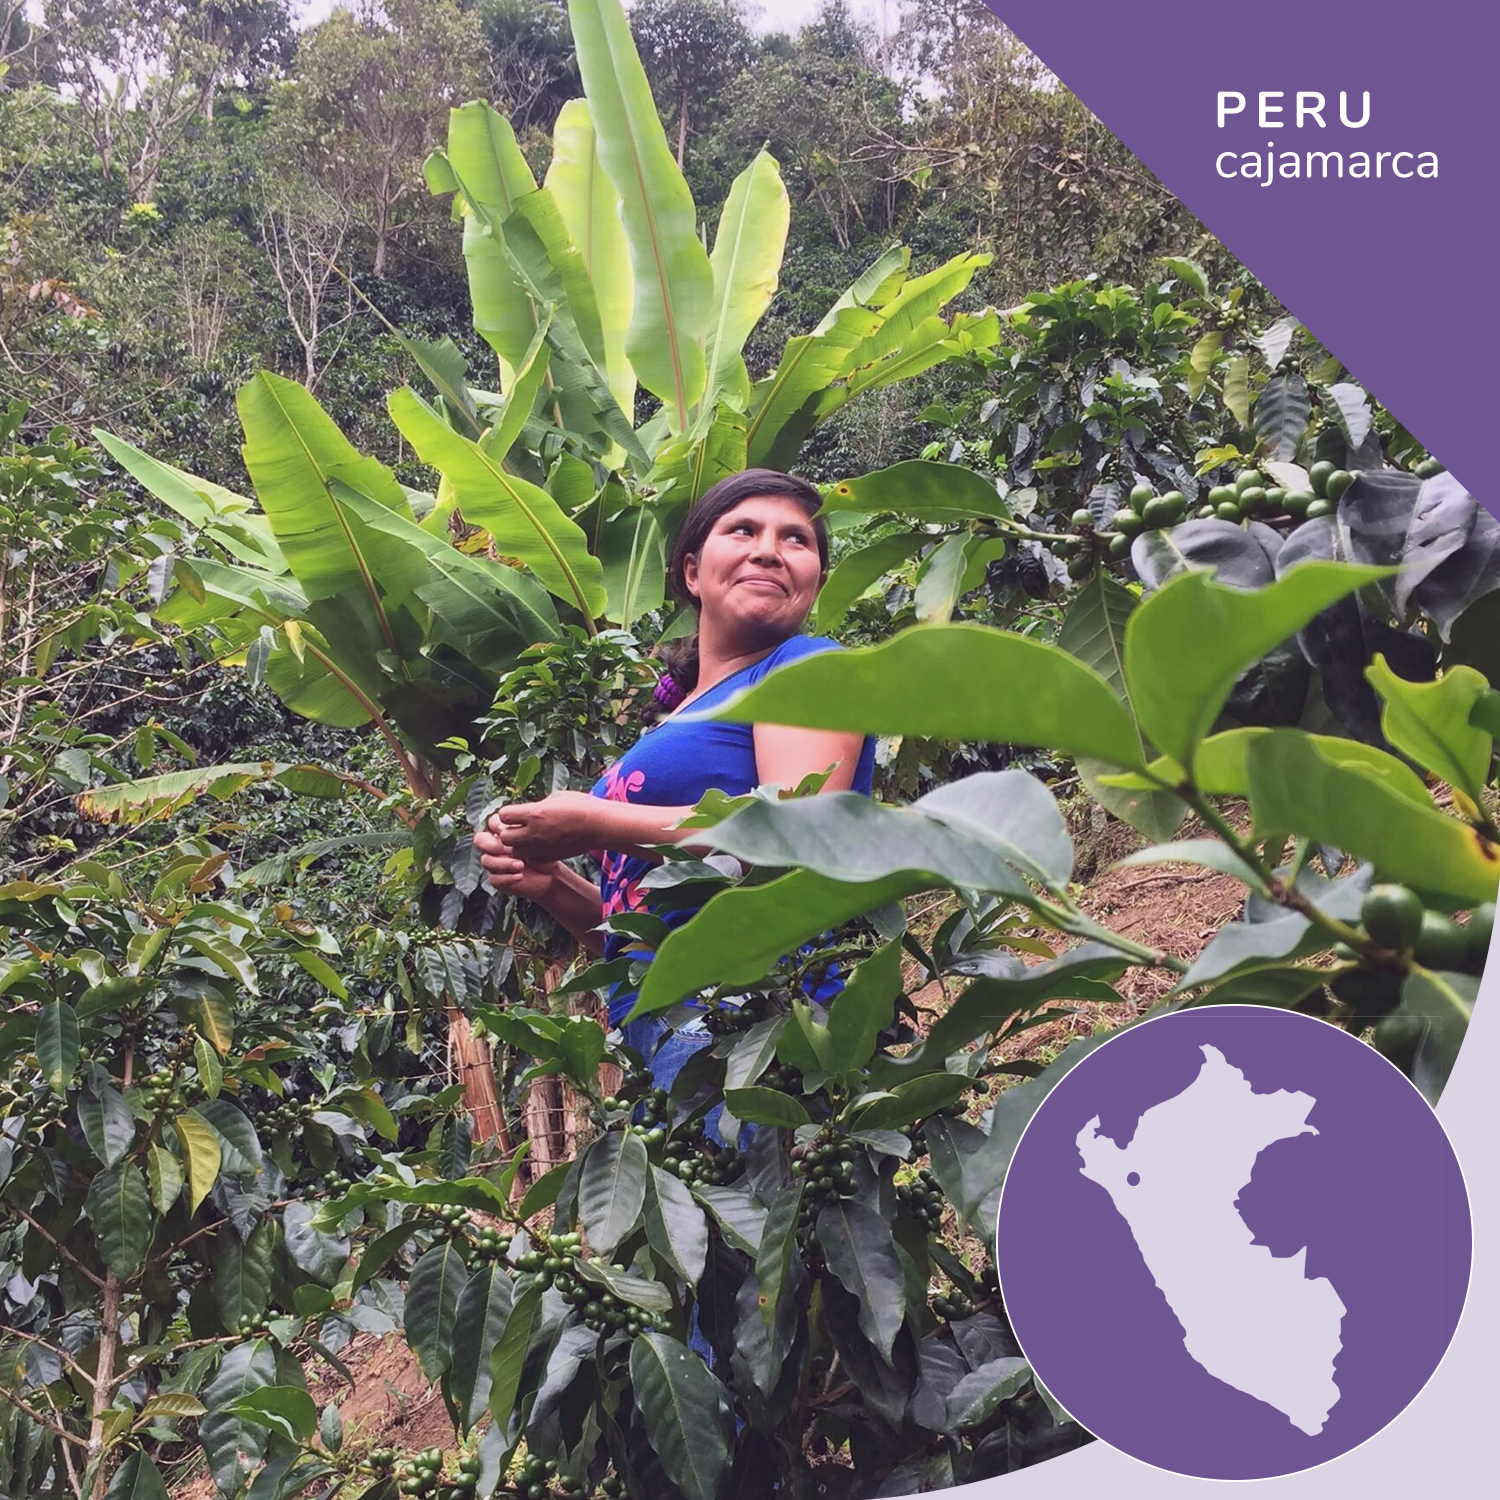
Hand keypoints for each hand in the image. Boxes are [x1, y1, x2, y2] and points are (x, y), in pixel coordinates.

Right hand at [473, 827, 562, 899]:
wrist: (550, 874)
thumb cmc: (544, 852)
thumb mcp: (537, 838)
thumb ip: (524, 829)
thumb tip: (514, 826)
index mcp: (503, 832)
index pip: (492, 822)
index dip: (498, 825)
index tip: (510, 829)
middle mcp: (495, 846)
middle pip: (480, 840)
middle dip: (492, 844)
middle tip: (509, 849)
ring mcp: (495, 862)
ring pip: (486, 860)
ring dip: (502, 863)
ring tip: (520, 865)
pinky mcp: (497, 879)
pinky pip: (494, 878)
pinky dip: (507, 878)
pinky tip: (519, 876)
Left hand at [486, 790, 600, 863]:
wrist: (599, 825)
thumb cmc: (580, 806)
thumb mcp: (555, 797)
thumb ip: (536, 806)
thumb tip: (525, 811)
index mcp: (534, 813)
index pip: (503, 816)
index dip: (508, 814)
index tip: (516, 813)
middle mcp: (534, 832)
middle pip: (505, 837)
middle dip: (509, 831)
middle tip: (519, 827)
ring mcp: (542, 847)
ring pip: (515, 852)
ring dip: (518, 845)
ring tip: (529, 838)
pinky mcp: (550, 857)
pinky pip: (530, 859)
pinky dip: (531, 854)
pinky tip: (539, 846)